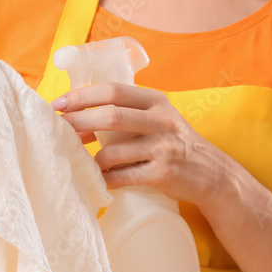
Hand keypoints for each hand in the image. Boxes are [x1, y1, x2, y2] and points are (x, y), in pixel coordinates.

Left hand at [51, 82, 234, 208]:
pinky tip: (99, 180)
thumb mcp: (158, 118)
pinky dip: (105, 179)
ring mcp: (163, 148)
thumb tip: (76, 119)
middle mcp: (161, 121)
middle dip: (78, 122)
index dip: (81, 96)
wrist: (212, 173)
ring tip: (83, 162)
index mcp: (156, 101)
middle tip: (59, 129)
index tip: (59, 104)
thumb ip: (126, 113)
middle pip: (110, 116)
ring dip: (91, 159)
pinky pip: (122, 177)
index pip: (112, 90)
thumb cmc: (173, 143)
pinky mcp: (162, 174)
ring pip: (112, 152)